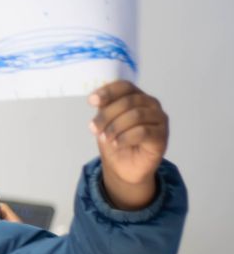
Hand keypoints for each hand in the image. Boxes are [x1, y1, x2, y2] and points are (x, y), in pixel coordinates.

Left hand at [88, 81, 167, 210]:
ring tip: (105, 138)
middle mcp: (151, 104)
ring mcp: (159, 119)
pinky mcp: (162, 136)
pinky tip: (116, 143)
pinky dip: (125, 137)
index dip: (108, 91)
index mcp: (136, 96)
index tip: (91, 101)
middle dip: (107, 115)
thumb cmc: (115, 140)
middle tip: (93, 128)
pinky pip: (143, 132)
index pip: (125, 86)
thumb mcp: (105, 121)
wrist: (123, 167)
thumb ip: (104, 108)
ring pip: (136, 115)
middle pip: (128, 101)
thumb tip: (95, 99)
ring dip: (115, 127)